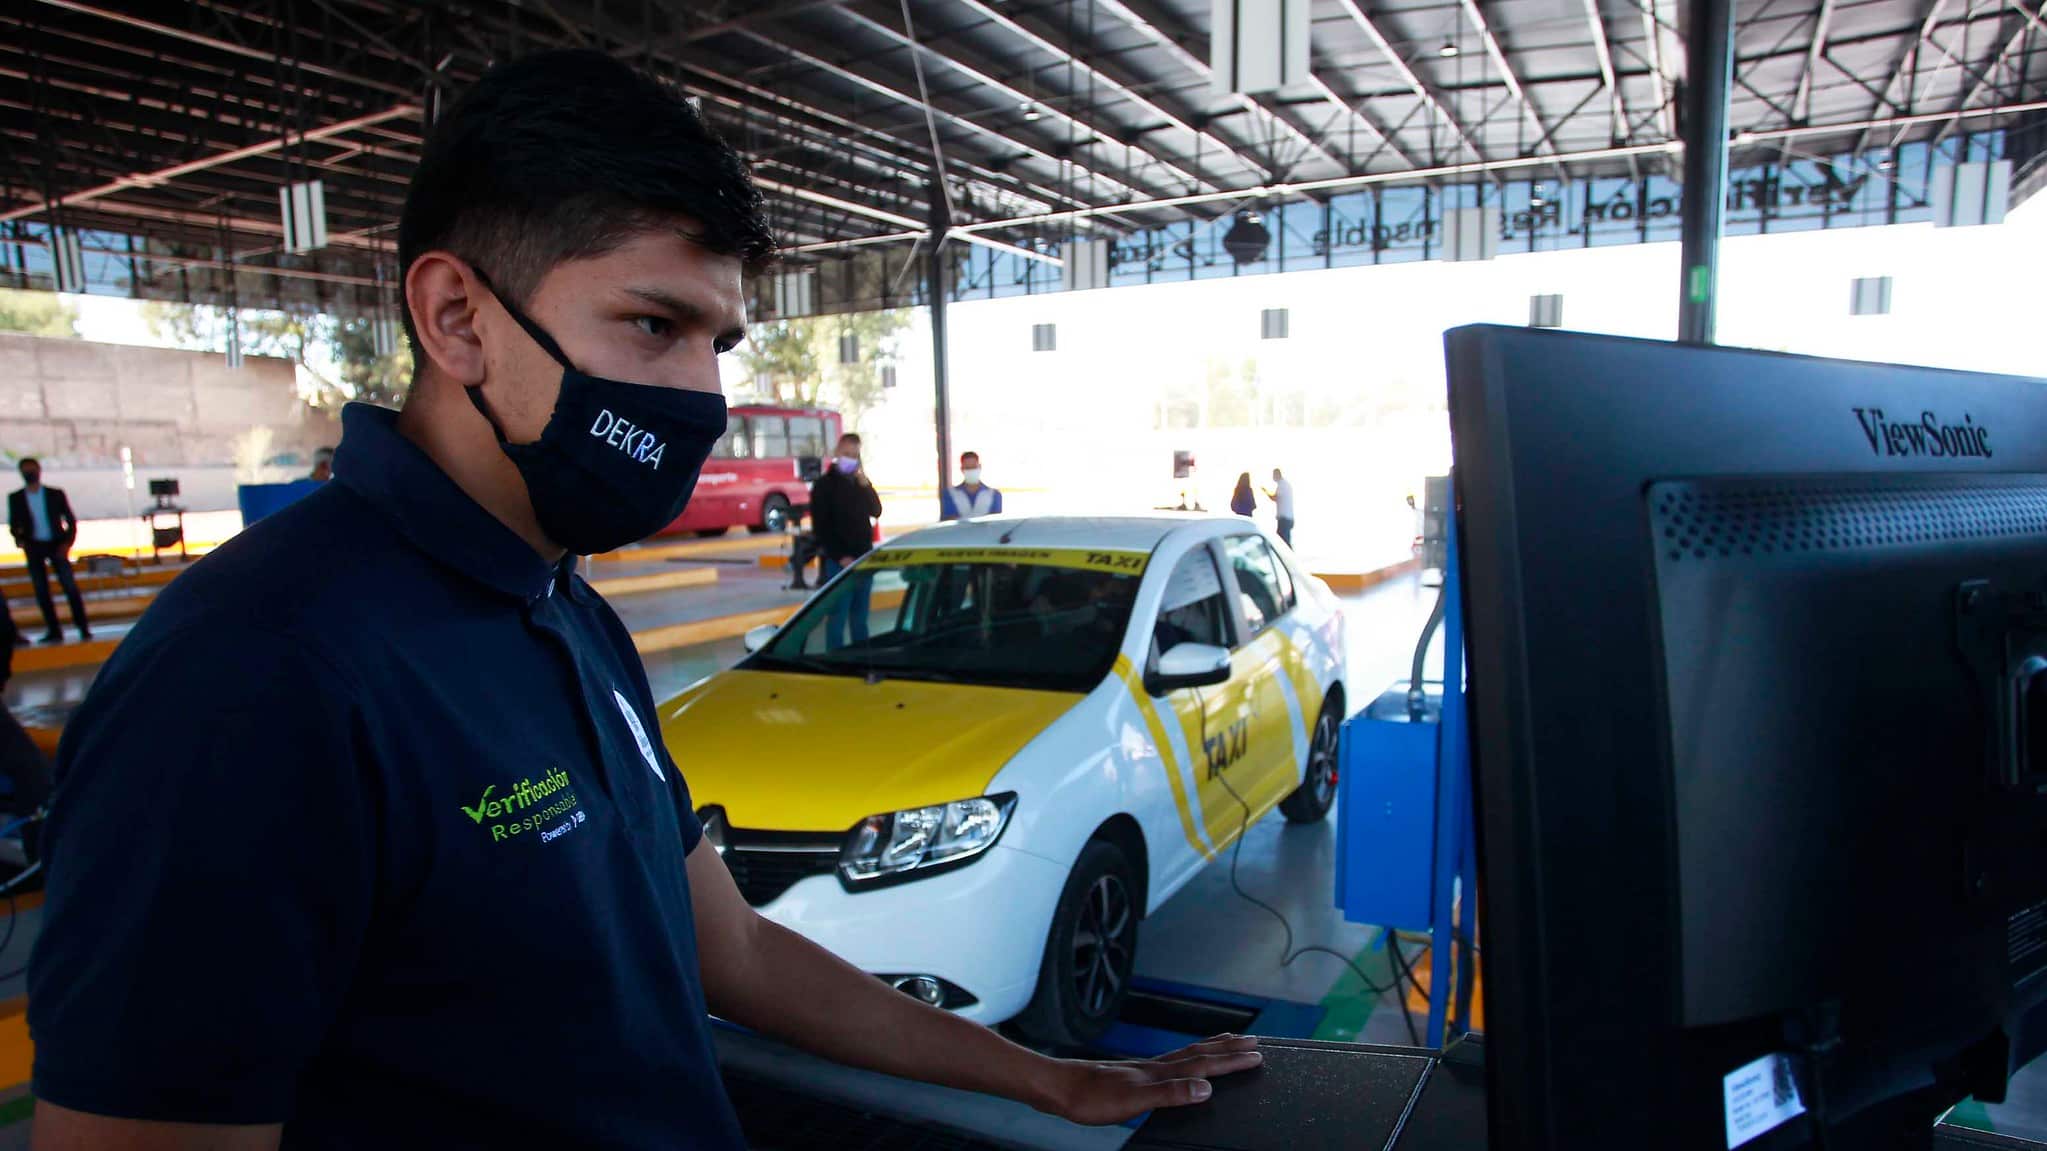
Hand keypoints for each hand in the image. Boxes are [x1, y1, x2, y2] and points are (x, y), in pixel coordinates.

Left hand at [1035, 1034, 1261, 1125]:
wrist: (1060, 1089)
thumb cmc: (1091, 1097)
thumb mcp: (1134, 1101)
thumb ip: (1170, 1094)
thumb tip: (1205, 1088)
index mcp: (1159, 1072)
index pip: (1204, 1064)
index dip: (1232, 1060)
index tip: (1257, 1054)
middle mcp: (1155, 1067)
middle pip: (1200, 1053)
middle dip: (1229, 1049)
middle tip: (1254, 1041)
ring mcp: (1145, 1069)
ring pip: (1187, 1054)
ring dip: (1211, 1049)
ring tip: (1227, 1043)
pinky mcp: (1134, 1076)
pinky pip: (1172, 1063)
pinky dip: (1187, 1059)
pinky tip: (1182, 1065)